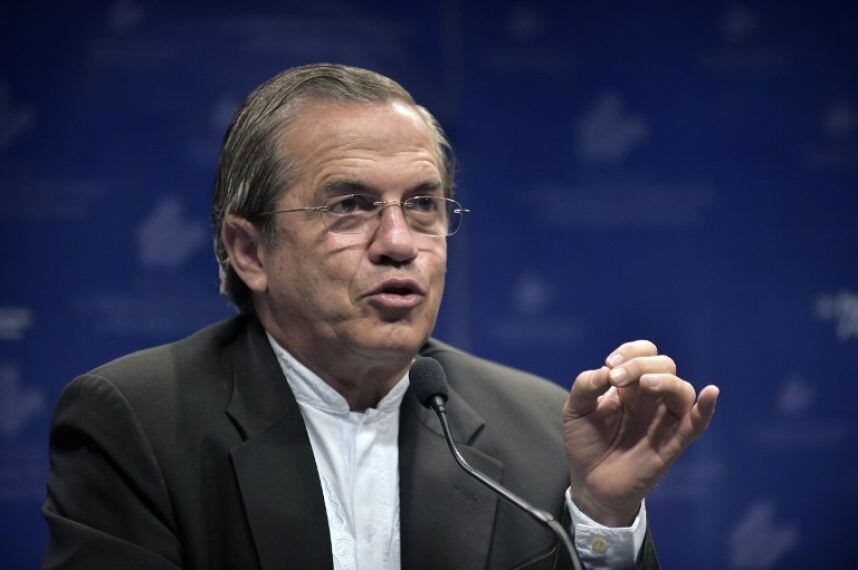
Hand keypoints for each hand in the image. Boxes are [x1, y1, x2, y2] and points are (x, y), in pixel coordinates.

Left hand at [563, 340, 718, 525]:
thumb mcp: (575, 409)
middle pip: (664, 365)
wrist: (590, 483)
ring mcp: (663, 420)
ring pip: (682, 389)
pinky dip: (705, 408)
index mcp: (630, 386)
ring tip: (645, 384)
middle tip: (617, 379)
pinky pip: (696, 424)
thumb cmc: (586, 443)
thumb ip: (586, 385)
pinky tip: (711, 393)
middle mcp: (651, 399)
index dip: (631, 352)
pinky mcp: (672, 443)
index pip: (645, 353)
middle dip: (640, 365)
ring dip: (666, 380)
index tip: (610, 365)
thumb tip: (607, 371)